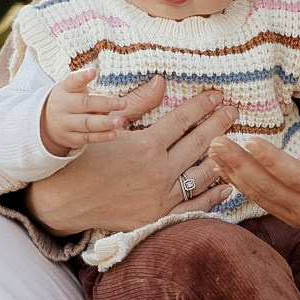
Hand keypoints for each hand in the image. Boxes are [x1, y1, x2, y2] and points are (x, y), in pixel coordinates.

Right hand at [25, 76, 236, 235]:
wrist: (65, 201)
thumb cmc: (84, 160)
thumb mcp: (109, 127)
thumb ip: (138, 104)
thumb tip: (161, 82)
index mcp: (146, 146)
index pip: (183, 120)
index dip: (202, 106)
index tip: (217, 96)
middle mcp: (158, 172)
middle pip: (198, 144)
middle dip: (219, 124)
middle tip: (233, 111)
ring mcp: (161, 197)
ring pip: (202, 175)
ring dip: (221, 157)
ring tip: (234, 142)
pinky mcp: (158, 217)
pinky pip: (193, 206)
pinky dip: (212, 196)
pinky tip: (226, 184)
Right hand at [40, 68, 126, 154]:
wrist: (46, 123)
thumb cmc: (69, 102)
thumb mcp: (73, 91)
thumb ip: (91, 94)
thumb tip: (113, 104)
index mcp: (65, 90)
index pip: (72, 82)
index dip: (82, 77)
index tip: (93, 72)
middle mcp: (63, 106)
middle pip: (84, 104)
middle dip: (105, 104)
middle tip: (123, 103)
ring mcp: (65, 123)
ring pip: (86, 123)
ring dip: (104, 123)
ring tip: (119, 121)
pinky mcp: (70, 138)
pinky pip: (87, 138)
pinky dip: (101, 136)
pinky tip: (113, 134)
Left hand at [207, 134, 299, 262]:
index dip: (276, 162)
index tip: (252, 142)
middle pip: (271, 187)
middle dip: (241, 166)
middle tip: (216, 143)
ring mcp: (298, 214)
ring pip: (260, 195)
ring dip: (234, 173)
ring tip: (212, 150)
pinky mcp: (289, 215)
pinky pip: (260, 199)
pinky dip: (239, 183)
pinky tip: (221, 166)